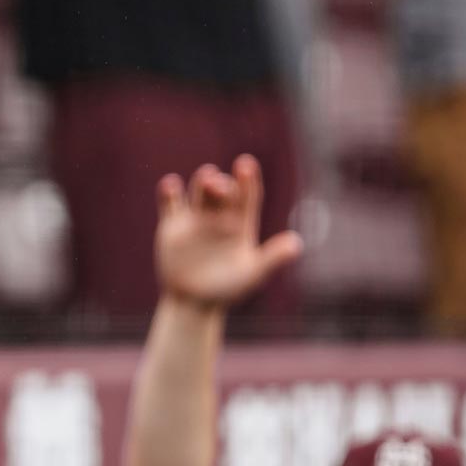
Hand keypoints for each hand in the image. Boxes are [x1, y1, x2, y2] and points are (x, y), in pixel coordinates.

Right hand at [154, 155, 301, 310]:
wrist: (195, 300)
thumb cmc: (228, 288)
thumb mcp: (253, 274)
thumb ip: (273, 258)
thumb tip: (296, 244)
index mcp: (240, 223)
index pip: (246, 197)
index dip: (247, 180)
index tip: (246, 164)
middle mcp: (218, 216)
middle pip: (222, 192)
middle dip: (222, 184)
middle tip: (221, 182)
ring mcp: (195, 219)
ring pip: (199, 193)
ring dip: (202, 182)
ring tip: (207, 176)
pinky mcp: (172, 226)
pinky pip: (170, 205)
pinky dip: (169, 193)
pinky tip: (170, 185)